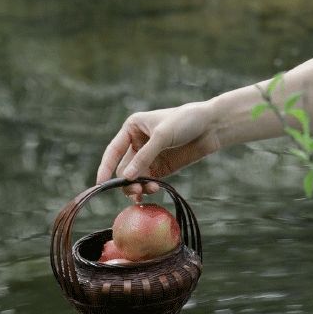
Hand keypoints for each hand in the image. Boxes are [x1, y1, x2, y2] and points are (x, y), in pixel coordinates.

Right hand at [96, 100, 219, 194]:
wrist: (211, 126)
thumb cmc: (185, 121)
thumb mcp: (162, 136)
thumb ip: (144, 158)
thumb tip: (127, 178)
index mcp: (132, 128)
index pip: (113, 151)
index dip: (105, 168)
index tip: (100, 184)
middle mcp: (137, 143)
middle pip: (123, 169)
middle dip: (128, 181)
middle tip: (137, 191)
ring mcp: (149, 157)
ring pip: (135, 178)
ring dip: (138, 187)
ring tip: (148, 191)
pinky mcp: (161, 168)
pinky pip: (148, 182)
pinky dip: (148, 188)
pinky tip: (153, 190)